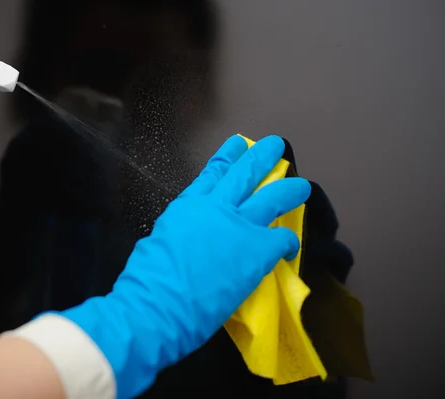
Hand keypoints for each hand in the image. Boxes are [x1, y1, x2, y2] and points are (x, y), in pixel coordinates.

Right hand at [62, 135, 311, 397]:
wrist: (161, 302)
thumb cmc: (149, 277)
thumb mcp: (161, 239)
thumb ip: (183, 230)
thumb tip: (193, 236)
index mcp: (189, 205)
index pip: (213, 172)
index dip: (229, 156)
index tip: (239, 143)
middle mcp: (216, 207)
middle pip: (246, 173)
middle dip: (262, 157)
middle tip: (275, 146)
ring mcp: (240, 225)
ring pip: (273, 197)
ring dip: (290, 189)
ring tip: (302, 186)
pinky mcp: (258, 249)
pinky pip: (283, 238)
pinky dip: (289, 241)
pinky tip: (290, 247)